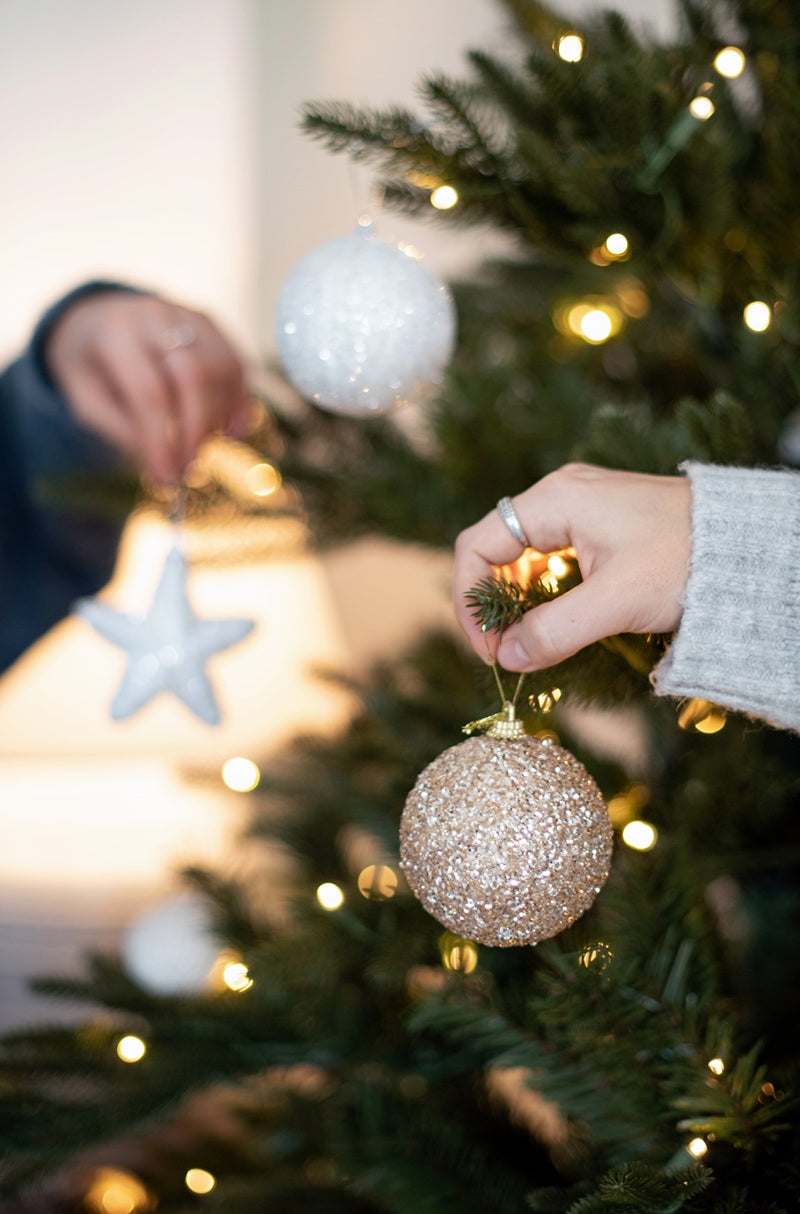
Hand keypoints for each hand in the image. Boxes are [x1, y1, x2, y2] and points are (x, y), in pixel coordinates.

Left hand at [45, 290, 248, 483]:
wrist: (96, 317)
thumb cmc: (92, 368)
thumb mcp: (87, 402)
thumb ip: (121, 431)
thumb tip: (167, 463)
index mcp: (115, 334)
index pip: (150, 393)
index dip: (163, 441)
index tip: (167, 479)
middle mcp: (154, 315)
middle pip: (195, 377)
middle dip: (197, 431)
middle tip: (189, 468)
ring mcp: (186, 314)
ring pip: (222, 368)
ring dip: (218, 418)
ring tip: (201, 447)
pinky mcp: (208, 322)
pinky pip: (236, 362)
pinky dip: (240, 401)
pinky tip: (232, 430)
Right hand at [452, 463, 691, 670]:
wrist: (749, 544)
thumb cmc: (688, 560)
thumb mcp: (617, 602)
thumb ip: (555, 631)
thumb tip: (507, 658)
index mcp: (555, 500)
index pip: (477, 546)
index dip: (470, 600)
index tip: (489, 649)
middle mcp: (559, 496)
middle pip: (495, 552)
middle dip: (493, 605)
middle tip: (506, 654)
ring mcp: (579, 509)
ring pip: (522, 559)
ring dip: (517, 603)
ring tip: (529, 644)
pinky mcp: (598, 528)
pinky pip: (550, 561)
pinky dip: (542, 596)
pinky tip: (553, 624)